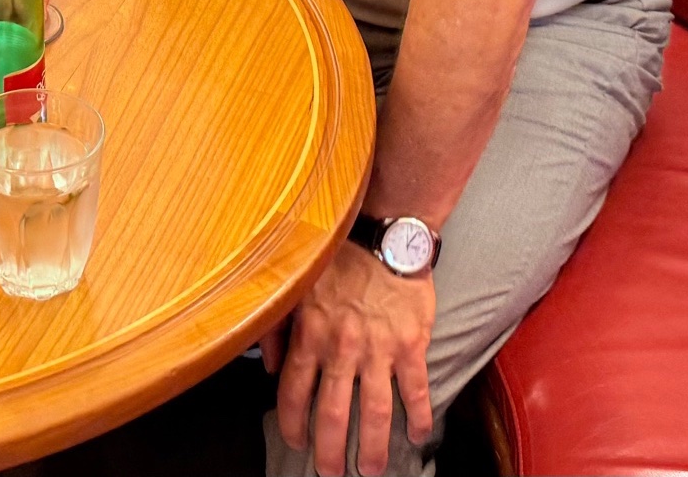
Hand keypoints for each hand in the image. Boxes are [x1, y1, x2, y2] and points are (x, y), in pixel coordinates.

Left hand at [263, 243, 436, 475]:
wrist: (386, 235)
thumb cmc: (340, 258)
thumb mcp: (295, 287)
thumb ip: (276, 328)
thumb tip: (267, 366)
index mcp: (311, 335)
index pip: (293, 393)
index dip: (292, 424)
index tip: (296, 441)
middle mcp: (343, 348)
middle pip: (333, 414)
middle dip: (330, 451)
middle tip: (330, 472)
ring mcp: (379, 350)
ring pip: (374, 411)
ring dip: (373, 447)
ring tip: (371, 469)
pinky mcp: (411, 345)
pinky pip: (415, 389)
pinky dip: (418, 415)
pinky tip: (419, 434)